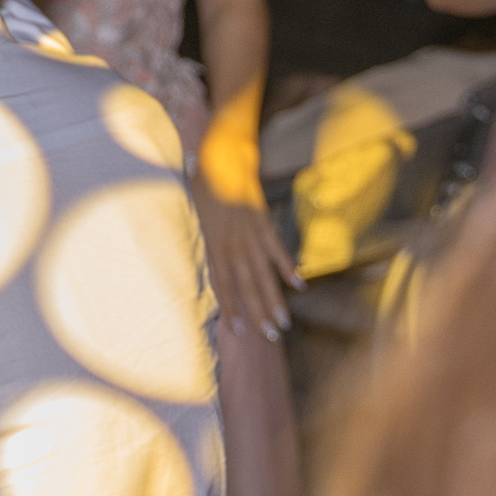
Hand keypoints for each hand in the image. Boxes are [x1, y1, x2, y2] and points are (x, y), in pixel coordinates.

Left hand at [194, 180, 295, 340]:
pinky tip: (299, 285)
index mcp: (213, 245)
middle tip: (268, 338)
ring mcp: (249, 236)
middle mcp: (230, 245)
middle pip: (244, 286)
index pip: (221, 283)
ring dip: (274, 300)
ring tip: (283, 323)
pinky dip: (287, 268)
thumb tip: (207, 255)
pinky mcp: (264, 223)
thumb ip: (204, 234)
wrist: (222, 157)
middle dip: (257, 314)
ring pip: (262, 275)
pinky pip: (277, 250)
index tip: (238, 330)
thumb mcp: (197, 212)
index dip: (230, 307)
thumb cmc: (204, 183)